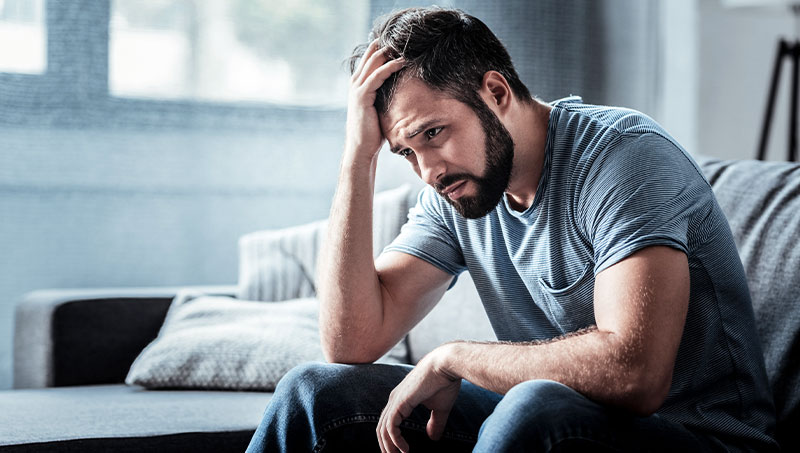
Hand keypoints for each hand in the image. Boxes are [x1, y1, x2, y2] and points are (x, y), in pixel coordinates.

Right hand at [345, 40, 404, 161]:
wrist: (361, 148)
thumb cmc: (373, 132)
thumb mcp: (380, 109)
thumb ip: (385, 97)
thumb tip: (403, 92)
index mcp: (359, 85)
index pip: (370, 60)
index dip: (383, 49)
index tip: (400, 43)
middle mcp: (355, 83)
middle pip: (371, 56)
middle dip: (386, 45)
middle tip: (404, 38)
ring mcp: (357, 89)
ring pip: (374, 62)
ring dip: (389, 52)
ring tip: (405, 44)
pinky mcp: (362, 96)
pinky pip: (377, 75)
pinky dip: (390, 67)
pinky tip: (402, 62)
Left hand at [377, 349, 460, 452]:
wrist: (447, 365)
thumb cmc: (445, 382)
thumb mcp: (440, 408)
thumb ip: (435, 423)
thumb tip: (433, 438)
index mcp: (401, 399)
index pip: (388, 423)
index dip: (391, 439)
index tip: (400, 452)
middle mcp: (394, 399)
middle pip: (382, 428)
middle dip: (386, 446)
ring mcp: (395, 400)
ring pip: (383, 429)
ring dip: (389, 447)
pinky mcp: (400, 402)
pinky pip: (391, 426)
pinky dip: (395, 440)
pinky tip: (404, 449)